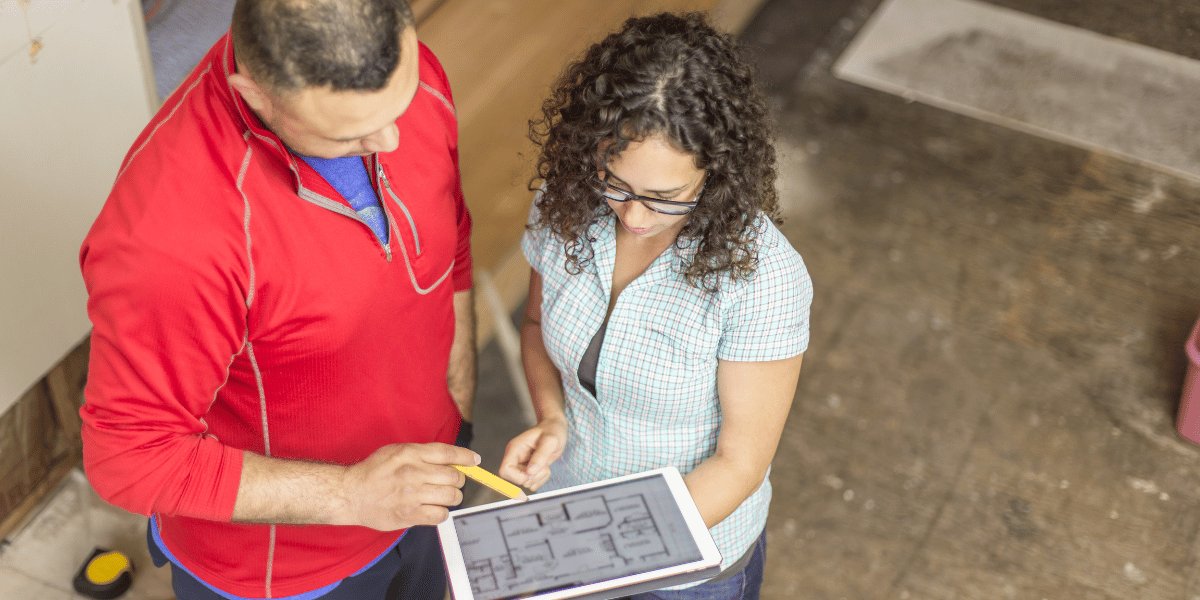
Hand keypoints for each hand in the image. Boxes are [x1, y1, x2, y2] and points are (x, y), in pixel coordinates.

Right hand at [340, 443, 478, 530]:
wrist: (350, 494)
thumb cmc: (375, 472)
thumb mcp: (397, 451)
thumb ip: (423, 454)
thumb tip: (453, 460)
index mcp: (410, 453)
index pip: (449, 453)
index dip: (466, 457)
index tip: (475, 461)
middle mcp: (413, 472)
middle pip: (455, 477)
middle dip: (457, 481)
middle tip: (449, 483)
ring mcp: (412, 495)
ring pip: (452, 497)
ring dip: (451, 498)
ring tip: (440, 497)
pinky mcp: (409, 515)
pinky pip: (441, 515)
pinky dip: (440, 513)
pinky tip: (431, 509)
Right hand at [498, 416, 566, 490]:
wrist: (556, 428)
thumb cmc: (552, 430)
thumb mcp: (550, 440)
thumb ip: (541, 455)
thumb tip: (530, 472)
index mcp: (514, 449)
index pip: (504, 471)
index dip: (518, 476)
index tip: (532, 471)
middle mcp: (516, 458)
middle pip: (515, 480)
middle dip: (532, 477)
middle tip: (543, 466)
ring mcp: (522, 464)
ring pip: (525, 483)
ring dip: (538, 478)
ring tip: (545, 464)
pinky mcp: (530, 470)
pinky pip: (533, 484)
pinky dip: (541, 479)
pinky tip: (546, 468)